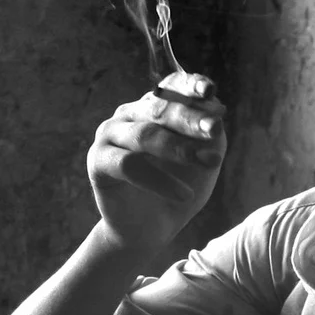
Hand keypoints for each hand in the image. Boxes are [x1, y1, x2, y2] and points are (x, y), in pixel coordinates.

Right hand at [87, 87, 224, 253]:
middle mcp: (129, 113)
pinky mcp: (98, 161)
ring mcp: (110, 134)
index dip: (189, 85)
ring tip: (208, 163)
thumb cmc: (179, 186)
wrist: (150, 228)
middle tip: (215, 129)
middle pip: (159, 108)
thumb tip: (216, 108)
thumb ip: (210, 135)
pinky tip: (184, 195)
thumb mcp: (204, 159)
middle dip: (190, 118)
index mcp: (154, 105)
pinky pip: (129, 165)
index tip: (210, 90)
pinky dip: (160, 181)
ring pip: (145, 135)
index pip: (170, 86)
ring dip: (179, 149)